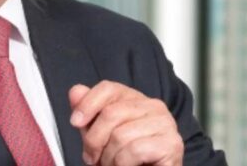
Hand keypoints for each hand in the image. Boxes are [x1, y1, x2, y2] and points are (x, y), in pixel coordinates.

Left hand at [68, 81, 182, 165]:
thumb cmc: (126, 158)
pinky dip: (122, 164)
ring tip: (111, 165)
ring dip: (108, 158)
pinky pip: (135, 150)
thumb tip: (75, 92)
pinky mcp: (171, 144)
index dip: (87, 104)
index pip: (108, 88)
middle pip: (111, 113)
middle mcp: (154, 106)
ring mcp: (165, 124)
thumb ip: (89, 112)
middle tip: (92, 158)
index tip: (75, 122)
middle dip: (94, 140)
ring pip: (120, 135)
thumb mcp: (101, 133)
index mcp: (136, 100)